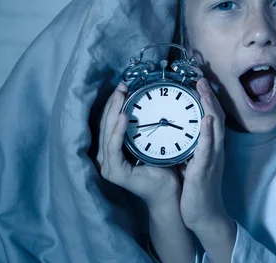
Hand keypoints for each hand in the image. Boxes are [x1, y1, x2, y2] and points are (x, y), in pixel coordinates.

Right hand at [96, 82, 180, 209]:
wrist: (170, 190)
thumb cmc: (163, 165)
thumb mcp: (150, 140)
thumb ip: (142, 126)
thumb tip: (145, 101)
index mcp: (112, 150)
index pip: (109, 122)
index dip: (114, 103)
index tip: (124, 86)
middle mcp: (105, 157)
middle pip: (105, 124)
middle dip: (113, 103)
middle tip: (122, 86)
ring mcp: (107, 166)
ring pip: (107, 132)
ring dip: (114, 112)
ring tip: (121, 95)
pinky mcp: (114, 172)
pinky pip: (114, 147)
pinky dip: (117, 131)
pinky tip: (123, 116)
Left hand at [179, 78, 230, 232]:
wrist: (204, 215)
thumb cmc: (195, 190)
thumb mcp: (191, 162)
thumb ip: (188, 145)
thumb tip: (174, 130)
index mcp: (210, 147)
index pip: (211, 117)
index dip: (208, 99)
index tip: (200, 81)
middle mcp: (214, 149)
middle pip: (216, 117)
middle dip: (209, 96)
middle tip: (201, 78)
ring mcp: (212, 159)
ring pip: (215, 128)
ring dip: (210, 108)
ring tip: (204, 91)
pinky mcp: (205, 170)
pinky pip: (208, 149)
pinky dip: (208, 133)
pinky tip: (206, 120)